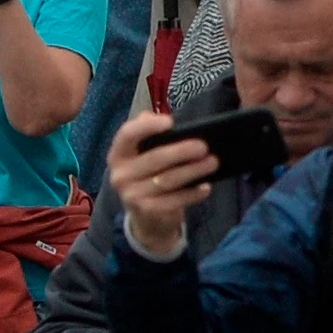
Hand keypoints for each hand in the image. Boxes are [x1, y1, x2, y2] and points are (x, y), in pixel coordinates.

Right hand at [106, 108, 216, 261]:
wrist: (146, 215)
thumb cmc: (149, 174)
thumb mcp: (144, 153)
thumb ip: (149, 132)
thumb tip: (160, 116)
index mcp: (119, 154)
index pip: (127, 135)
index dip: (147, 127)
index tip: (170, 122)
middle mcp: (120, 175)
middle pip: (154, 159)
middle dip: (181, 151)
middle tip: (205, 146)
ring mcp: (131, 195)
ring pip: (167, 180)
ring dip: (193, 171)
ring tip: (213, 162)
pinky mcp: (146, 211)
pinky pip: (173, 201)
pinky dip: (191, 194)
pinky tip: (206, 187)